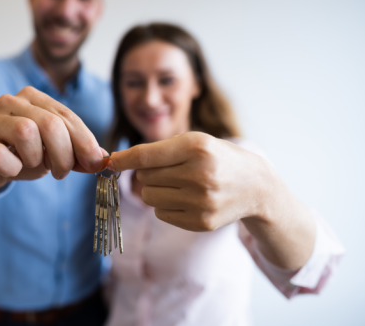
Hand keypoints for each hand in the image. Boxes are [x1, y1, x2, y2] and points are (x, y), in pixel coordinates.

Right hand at [0, 86, 107, 194]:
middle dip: (64, 154)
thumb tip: (103, 159)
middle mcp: (9, 102)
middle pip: (50, 124)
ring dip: (37, 159)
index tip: (95, 163)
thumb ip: (78, 153)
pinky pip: (1, 156)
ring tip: (35, 167)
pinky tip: (12, 170)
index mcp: (32, 98)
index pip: (66, 116)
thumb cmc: (21, 155)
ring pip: (26, 133)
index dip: (85, 142)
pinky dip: (14, 169)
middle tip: (62, 172)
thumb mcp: (54, 152)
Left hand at [107, 131, 315, 268]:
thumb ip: (157, 150)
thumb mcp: (195, 142)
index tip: (109, 161)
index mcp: (197, 147)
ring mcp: (201, 201)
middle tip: (169, 169)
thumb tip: (115, 162)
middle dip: (148, 173)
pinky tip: (187, 198)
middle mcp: (200, 174)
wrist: (256, 186)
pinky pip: (161, 214)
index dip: (123, 159)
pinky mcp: (201, 222)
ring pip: (149, 197)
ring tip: (177, 183)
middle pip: (144, 178)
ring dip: (155, 189)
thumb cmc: (216, 158)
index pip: (146, 156)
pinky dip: (166, 205)